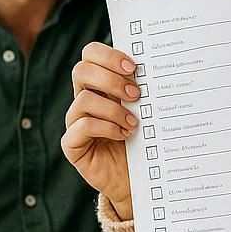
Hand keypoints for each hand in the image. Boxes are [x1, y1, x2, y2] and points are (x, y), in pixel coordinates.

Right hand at [61, 42, 139, 220]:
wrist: (139, 177)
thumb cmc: (144, 140)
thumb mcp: (146, 111)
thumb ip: (143, 91)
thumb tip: (158, 68)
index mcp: (101, 84)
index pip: (91, 54)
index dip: (108, 55)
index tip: (134, 67)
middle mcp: (85, 98)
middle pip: (81, 70)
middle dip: (111, 79)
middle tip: (136, 94)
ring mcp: (75, 121)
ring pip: (84, 99)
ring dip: (114, 110)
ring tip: (134, 123)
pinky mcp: (72, 143)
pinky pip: (82, 126)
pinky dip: (106, 128)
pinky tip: (123, 135)